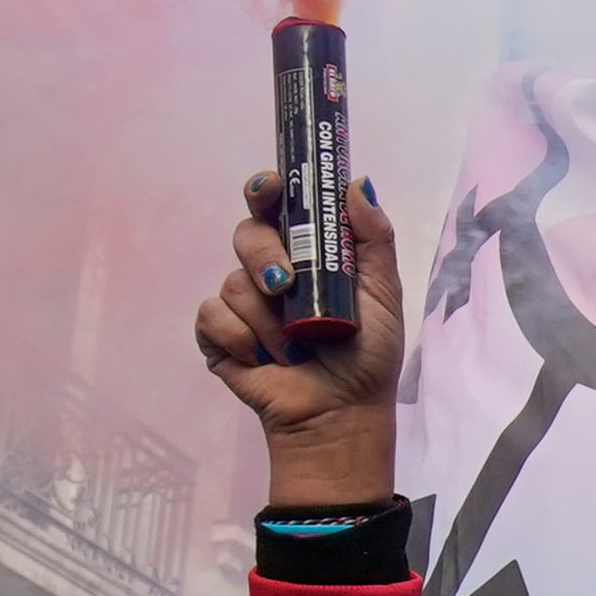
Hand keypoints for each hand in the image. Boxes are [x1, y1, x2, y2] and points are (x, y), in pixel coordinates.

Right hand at [197, 169, 405, 505]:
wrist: (342, 412)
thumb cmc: (367, 356)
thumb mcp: (383, 293)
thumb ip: (373, 239)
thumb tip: (357, 183)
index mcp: (307, 255)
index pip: (276, 208)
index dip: (266, 190)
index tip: (269, 188)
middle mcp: (270, 272)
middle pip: (247, 234)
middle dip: (265, 256)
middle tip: (285, 284)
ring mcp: (242, 304)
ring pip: (233, 281)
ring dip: (267, 317)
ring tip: (295, 345)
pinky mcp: (218, 336)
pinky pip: (212, 316)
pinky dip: (242, 338)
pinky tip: (266, 359)